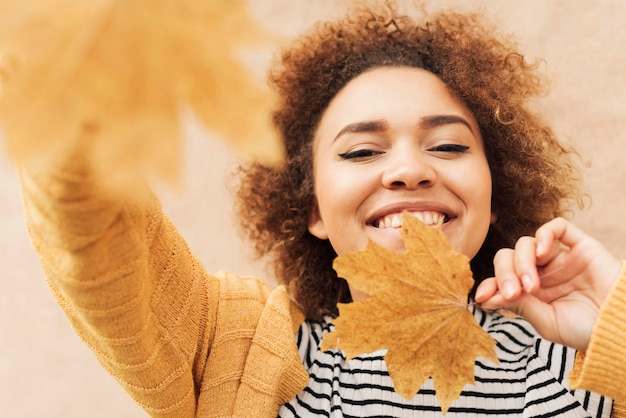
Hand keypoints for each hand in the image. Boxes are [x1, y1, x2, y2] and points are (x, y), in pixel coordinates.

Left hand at [474, 217, 620, 351]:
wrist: (622, 328)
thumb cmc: (587, 330)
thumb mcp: (547, 322)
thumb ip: (519, 305)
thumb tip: (485, 297)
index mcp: (531, 292)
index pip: (501, 279)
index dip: (489, 284)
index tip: (482, 297)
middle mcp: (542, 272)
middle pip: (508, 258)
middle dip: (504, 274)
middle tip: (513, 293)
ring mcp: (560, 258)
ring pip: (525, 244)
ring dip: (522, 262)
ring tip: (531, 285)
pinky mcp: (580, 246)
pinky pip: (557, 227)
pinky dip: (544, 235)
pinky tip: (543, 253)